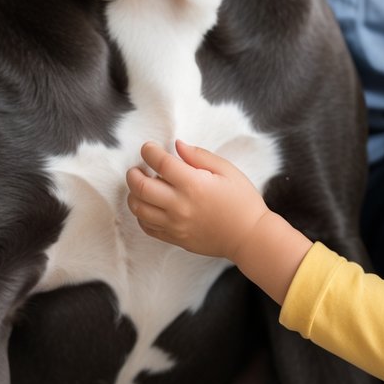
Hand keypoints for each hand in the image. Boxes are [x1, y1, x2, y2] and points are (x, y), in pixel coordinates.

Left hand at [126, 140, 312, 304]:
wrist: (250, 237)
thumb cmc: (243, 201)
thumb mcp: (227, 170)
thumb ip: (199, 156)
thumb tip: (177, 145)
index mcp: (193, 184)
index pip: (160, 162)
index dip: (149, 151)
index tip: (149, 148)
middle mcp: (180, 205)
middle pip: (141, 186)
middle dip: (133, 173)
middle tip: (138, 168)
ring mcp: (175, 224)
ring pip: (139, 208)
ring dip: (133, 194)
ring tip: (141, 186)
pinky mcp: (175, 238)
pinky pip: (147, 227)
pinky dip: (141, 214)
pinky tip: (149, 205)